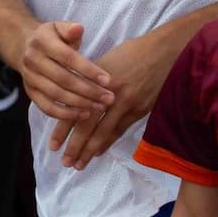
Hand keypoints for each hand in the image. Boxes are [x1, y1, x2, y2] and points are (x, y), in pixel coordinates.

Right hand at [16, 19, 113, 121]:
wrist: (24, 46)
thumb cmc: (52, 37)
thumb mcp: (59, 27)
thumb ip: (70, 29)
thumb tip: (78, 28)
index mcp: (42, 41)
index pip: (67, 58)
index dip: (88, 70)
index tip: (107, 80)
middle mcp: (33, 60)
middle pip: (63, 79)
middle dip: (88, 91)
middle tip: (109, 98)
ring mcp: (30, 78)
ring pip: (56, 95)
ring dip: (80, 103)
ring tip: (100, 107)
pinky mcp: (30, 92)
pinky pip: (47, 107)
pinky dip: (66, 114)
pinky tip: (84, 114)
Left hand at [47, 31, 179, 169]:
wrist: (164, 52)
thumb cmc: (133, 52)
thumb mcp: (106, 60)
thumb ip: (90, 81)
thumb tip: (75, 98)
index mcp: (96, 80)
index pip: (75, 109)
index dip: (63, 129)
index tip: (53, 145)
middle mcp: (109, 94)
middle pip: (88, 125)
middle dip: (75, 146)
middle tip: (64, 162)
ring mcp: (126, 104)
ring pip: (104, 132)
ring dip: (90, 150)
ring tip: (79, 164)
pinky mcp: (140, 110)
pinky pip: (120, 130)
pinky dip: (108, 143)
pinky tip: (98, 152)